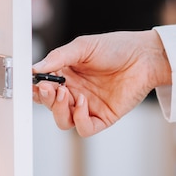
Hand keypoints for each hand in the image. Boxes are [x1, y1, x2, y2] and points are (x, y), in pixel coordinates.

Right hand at [32, 30, 170, 136]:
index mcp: (66, 75)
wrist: (144, 55)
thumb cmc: (116, 47)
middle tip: (48, 87)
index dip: (34, 88)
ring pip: (63, 120)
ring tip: (65, 93)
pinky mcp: (103, 117)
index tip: (30, 83)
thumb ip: (59, 57)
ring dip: (59, 110)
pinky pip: (85, 128)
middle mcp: (75, 92)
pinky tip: (83, 103)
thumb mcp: (83, 46)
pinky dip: (79, 119)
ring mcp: (88, 106)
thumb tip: (35, 69)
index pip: (43, 88)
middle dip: (45, 98)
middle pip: (50, 106)